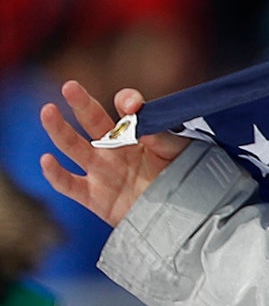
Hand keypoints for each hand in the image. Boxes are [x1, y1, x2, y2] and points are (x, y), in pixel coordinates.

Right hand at [39, 81, 189, 227]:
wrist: (184, 218)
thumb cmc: (184, 180)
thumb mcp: (182, 154)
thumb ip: (165, 138)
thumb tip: (142, 128)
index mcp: (135, 134)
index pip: (125, 109)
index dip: (127, 102)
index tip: (132, 106)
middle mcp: (114, 149)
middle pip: (92, 121)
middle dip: (81, 103)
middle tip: (70, 87)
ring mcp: (101, 171)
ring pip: (72, 146)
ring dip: (58, 129)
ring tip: (48, 111)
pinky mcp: (95, 197)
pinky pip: (69, 184)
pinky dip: (55, 174)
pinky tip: (47, 160)